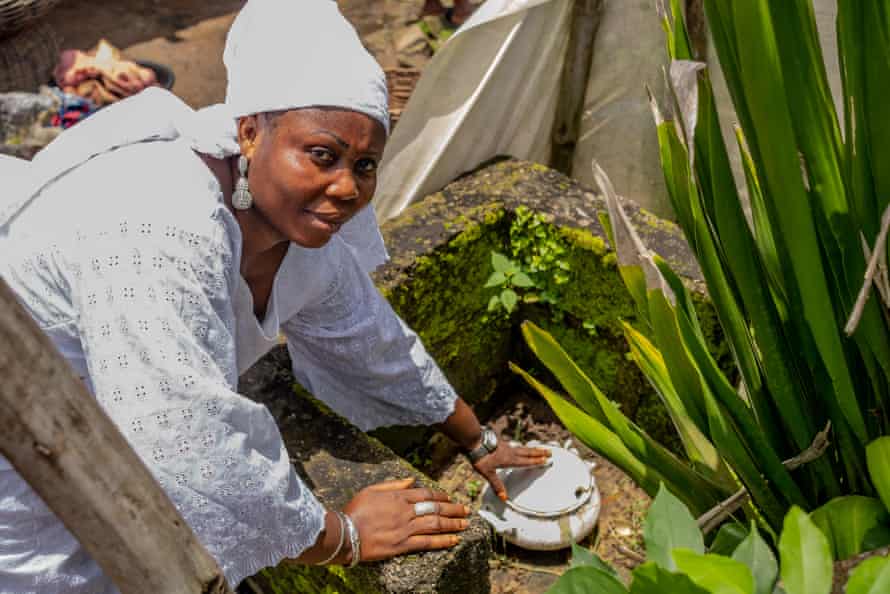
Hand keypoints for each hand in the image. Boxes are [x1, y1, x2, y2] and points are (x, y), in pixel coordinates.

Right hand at [342, 478, 470, 562]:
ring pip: (435, 523)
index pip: (426, 494)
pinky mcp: (403, 545)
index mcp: (398, 496)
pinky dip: (443, 540)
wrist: (344, 533)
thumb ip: (393, 484)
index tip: (449, 498)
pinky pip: (427, 542)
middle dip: (452, 508)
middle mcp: (405, 511)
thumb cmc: (355, 511)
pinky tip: (454, 539)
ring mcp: (405, 528)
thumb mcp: (371, 489)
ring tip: (465, 524)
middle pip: (435, 507)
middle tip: (466, 510)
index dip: (440, 496)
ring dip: (453, 523)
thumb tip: (412, 480)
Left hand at [472, 440, 550, 500]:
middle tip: (549, 452)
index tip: (546, 460)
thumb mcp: (488, 473)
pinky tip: (520, 447)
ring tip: (540, 449)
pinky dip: (522, 447)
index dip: (536, 461)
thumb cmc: (481, 457)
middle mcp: (511, 452)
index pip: (526, 461)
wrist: (474, 441)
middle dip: (539, 453)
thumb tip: (503, 497)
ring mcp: (506, 446)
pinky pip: (516, 446)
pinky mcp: (502, 443)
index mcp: (510, 460)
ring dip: (532, 449)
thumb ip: (496, 485)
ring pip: (523, 448)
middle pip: (528, 453)